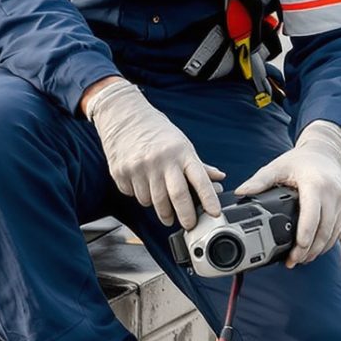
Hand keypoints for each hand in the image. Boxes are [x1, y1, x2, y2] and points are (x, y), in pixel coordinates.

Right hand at [83, 80, 222, 230]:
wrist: (123, 115)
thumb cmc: (156, 130)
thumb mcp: (181, 143)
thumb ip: (198, 165)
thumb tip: (219, 178)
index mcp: (181, 152)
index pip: (199, 180)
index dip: (209, 199)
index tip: (215, 214)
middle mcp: (161, 160)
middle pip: (177, 197)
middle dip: (186, 217)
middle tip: (189, 225)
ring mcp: (140, 167)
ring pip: (153, 202)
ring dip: (160, 208)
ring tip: (161, 200)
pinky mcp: (122, 173)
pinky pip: (135, 196)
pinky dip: (141, 195)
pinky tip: (141, 181)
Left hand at [235, 121, 340, 265]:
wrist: (327, 154)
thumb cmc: (301, 161)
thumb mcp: (278, 167)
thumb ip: (259, 181)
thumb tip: (240, 192)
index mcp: (316, 184)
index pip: (312, 216)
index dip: (304, 236)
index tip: (294, 251)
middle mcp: (334, 194)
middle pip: (323, 232)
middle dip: (308, 250)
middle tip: (292, 261)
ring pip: (332, 236)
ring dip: (317, 250)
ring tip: (301, 258)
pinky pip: (338, 232)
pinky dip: (326, 243)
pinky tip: (313, 248)